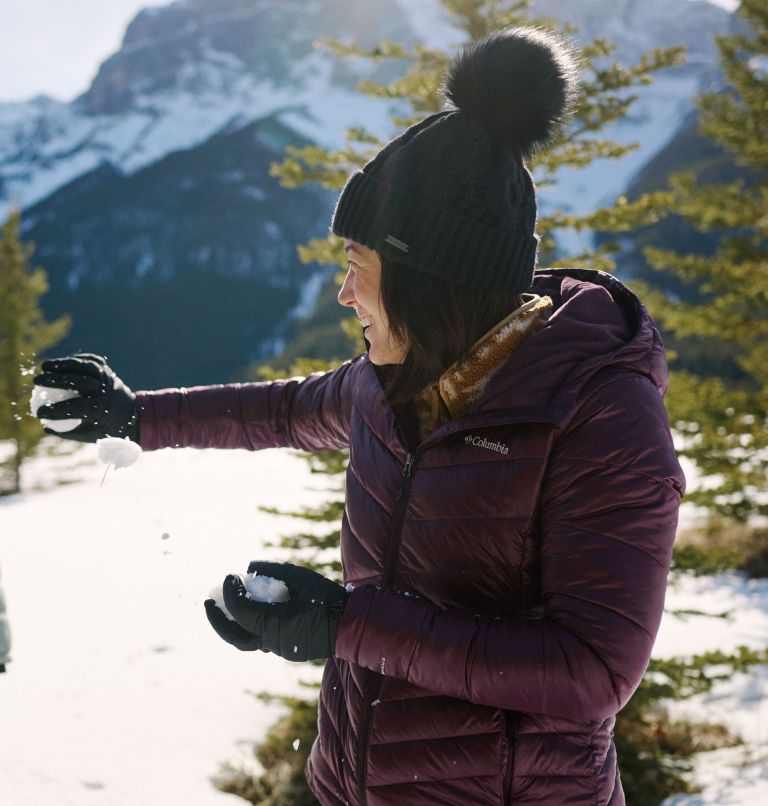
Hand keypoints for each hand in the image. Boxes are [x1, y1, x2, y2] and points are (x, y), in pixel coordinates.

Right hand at [33, 353, 137, 442]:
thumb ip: (68, 432)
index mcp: (103, 409)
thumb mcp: (90, 435)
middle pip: (80, 381)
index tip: (39, 412)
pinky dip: (76, 360)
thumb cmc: (108, 428)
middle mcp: (107, 391)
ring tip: (45, 367)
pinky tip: (61, 363)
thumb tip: (45, 425)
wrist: (133, 415)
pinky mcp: (108, 370)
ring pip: (86, 366)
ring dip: (64, 364)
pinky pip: (92, 361)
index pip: (76, 407)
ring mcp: (108, 377)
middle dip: (56, 379)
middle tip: (37, 380)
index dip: (56, 410)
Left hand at [211, 562, 346, 661]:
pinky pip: (261, 641)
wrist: (350, 624)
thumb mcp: (301, 578)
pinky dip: (250, 627)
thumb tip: (250, 566)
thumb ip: (274, 571)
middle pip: (236, 635)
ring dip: (232, 626)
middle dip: (218, 619)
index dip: (232, 593)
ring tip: (222, 608)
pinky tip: (247, 612)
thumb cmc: (327, 598)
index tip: (231, 577)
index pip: (242, 610)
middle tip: (208, 601)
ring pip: (247, 642)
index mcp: (275, 624)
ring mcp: (279, 648)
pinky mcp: (285, 648)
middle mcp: (273, 641)